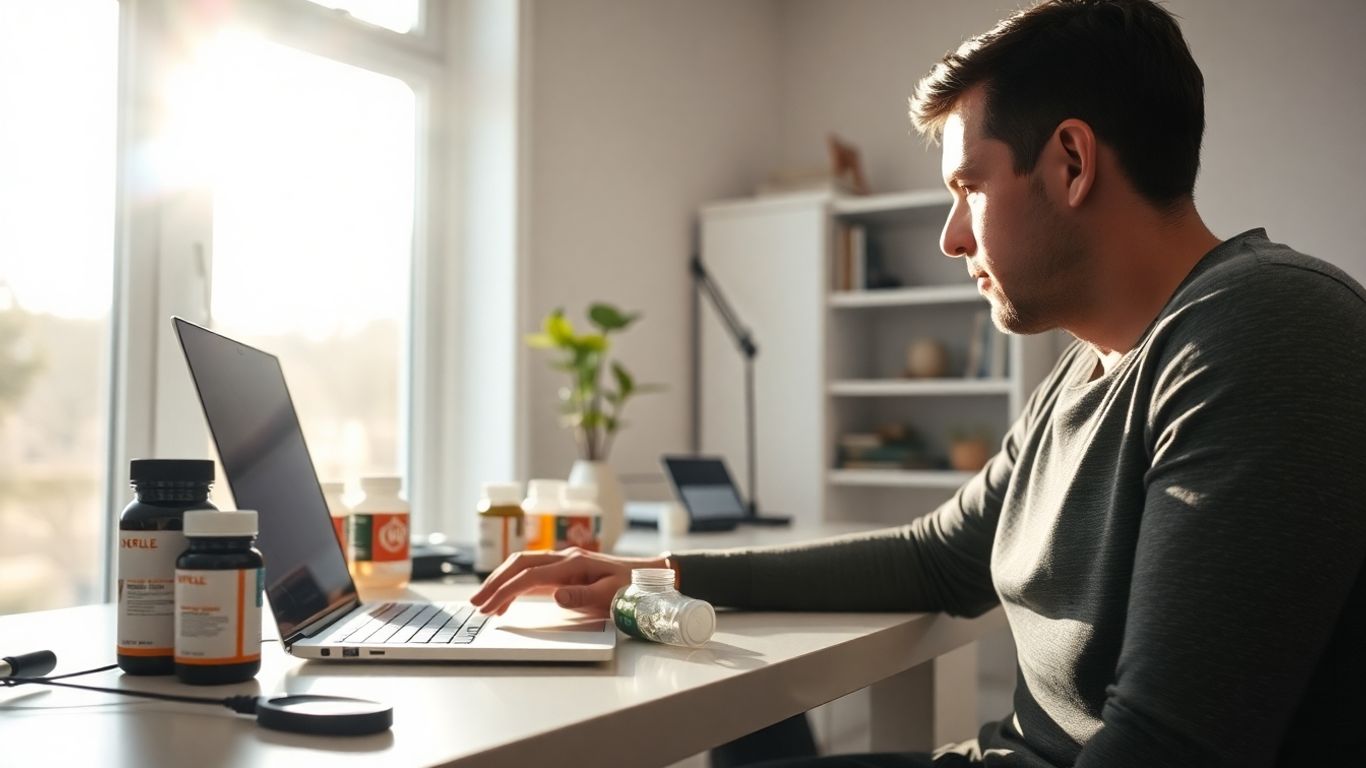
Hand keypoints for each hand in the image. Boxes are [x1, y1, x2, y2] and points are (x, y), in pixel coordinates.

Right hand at [470, 547, 667, 617]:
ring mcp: (563, 563)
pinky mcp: (564, 570)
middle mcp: (564, 558)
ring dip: (501, 582)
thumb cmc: (631, 588)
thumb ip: (582, 596)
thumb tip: (554, 596)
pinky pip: (533, 574)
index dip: (506, 591)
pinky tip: (507, 601)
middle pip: (519, 564)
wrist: (647, 576)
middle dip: (494, 582)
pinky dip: (515, 585)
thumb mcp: (611, 596)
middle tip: (475, 603)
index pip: (530, 576)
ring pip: (522, 566)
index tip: (489, 606)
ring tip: (484, 604)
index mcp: (573, 563)